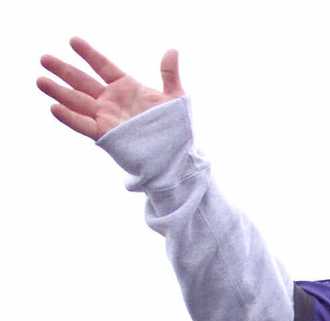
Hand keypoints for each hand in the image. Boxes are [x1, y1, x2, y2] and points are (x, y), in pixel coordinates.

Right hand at [38, 37, 182, 139]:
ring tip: (40, 80)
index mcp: (127, 88)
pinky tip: (54, 107)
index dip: (89, 54)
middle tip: (44, 58)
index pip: (103, 66)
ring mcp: (107, 118)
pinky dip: (69, 117)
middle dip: (64, 70)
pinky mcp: (106, 135)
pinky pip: (84, 125)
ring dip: (59, 92)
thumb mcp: (176, 97)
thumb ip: (169, 74)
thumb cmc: (176, 128)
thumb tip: (172, 50)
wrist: (176, 157)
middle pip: (83, 82)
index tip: (73, 41)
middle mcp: (112, 101)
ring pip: (77, 102)